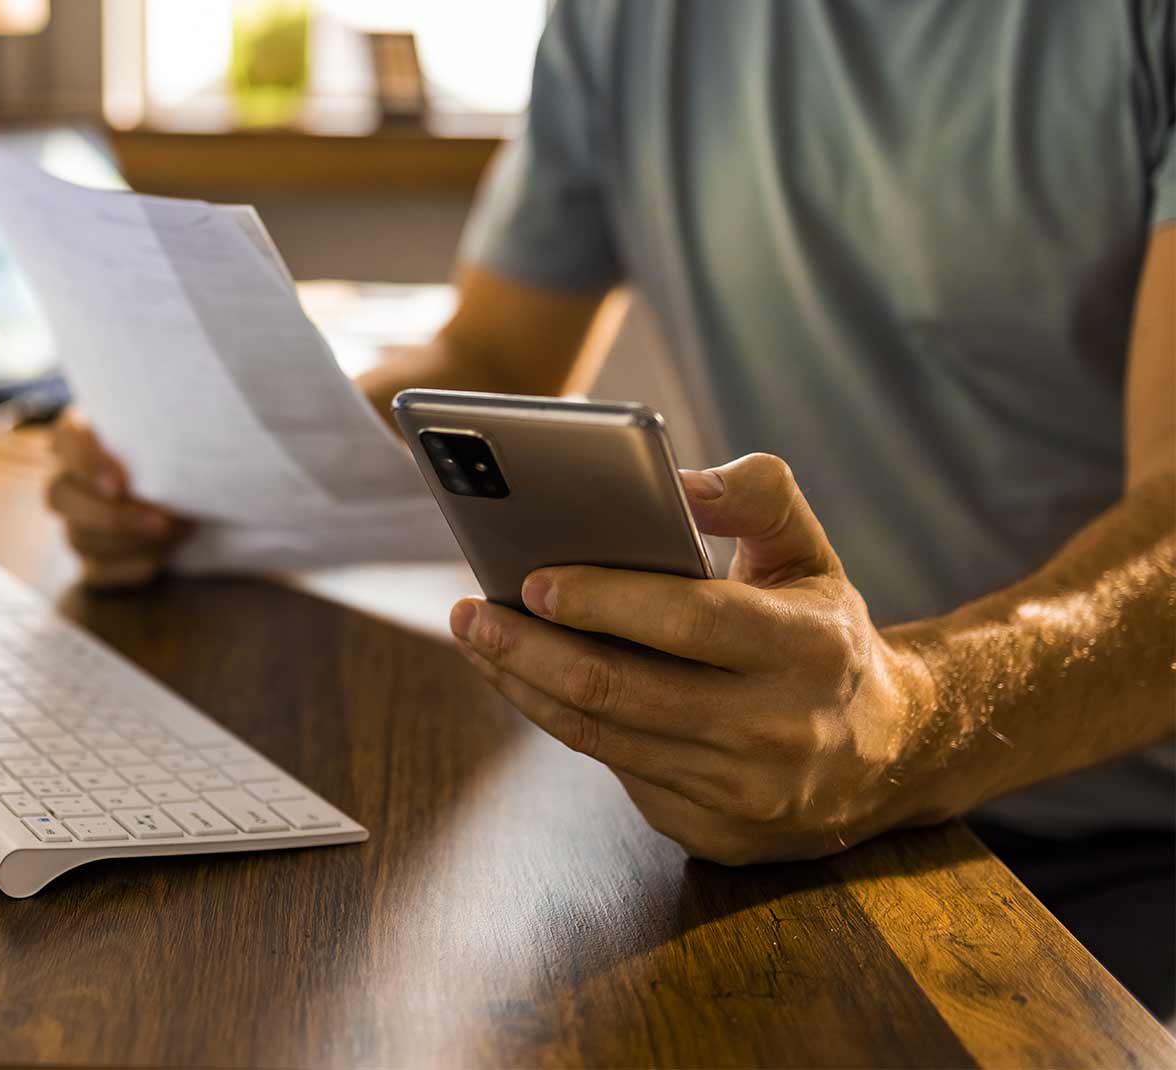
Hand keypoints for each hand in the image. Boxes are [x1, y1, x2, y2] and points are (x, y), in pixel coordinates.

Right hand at [47, 409, 189, 587]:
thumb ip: (163, 441)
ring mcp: (73, 522)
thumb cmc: (173, 453)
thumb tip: (184, 468)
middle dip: (113, 516)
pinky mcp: (90, 559)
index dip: (87, 464)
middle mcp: (65, 479)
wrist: (186, 492)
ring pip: (79, 538)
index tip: (119, 486)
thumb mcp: (168, 437)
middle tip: (161, 523)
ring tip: (177, 533)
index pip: (68, 440)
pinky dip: (128, 568)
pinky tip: (158, 561)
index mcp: (78, 437)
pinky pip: (96, 571)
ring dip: (131, 542)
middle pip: (59, 496)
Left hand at [449, 454, 946, 864]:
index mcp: (808, 649)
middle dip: (528, 650)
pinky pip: (618, 770)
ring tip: (481, 644)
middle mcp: (779, 730)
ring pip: (603, 737)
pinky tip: (533, 685)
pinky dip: (565, 723)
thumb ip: (758, 496)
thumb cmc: (826, 637)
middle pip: (621, 689)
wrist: (886, 754)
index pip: (689, 620)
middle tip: (470, 615)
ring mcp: (745, 794)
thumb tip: (678, 481)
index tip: (532, 580)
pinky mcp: (716, 832)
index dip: (603, 600)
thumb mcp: (812, 554)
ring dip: (526, 688)